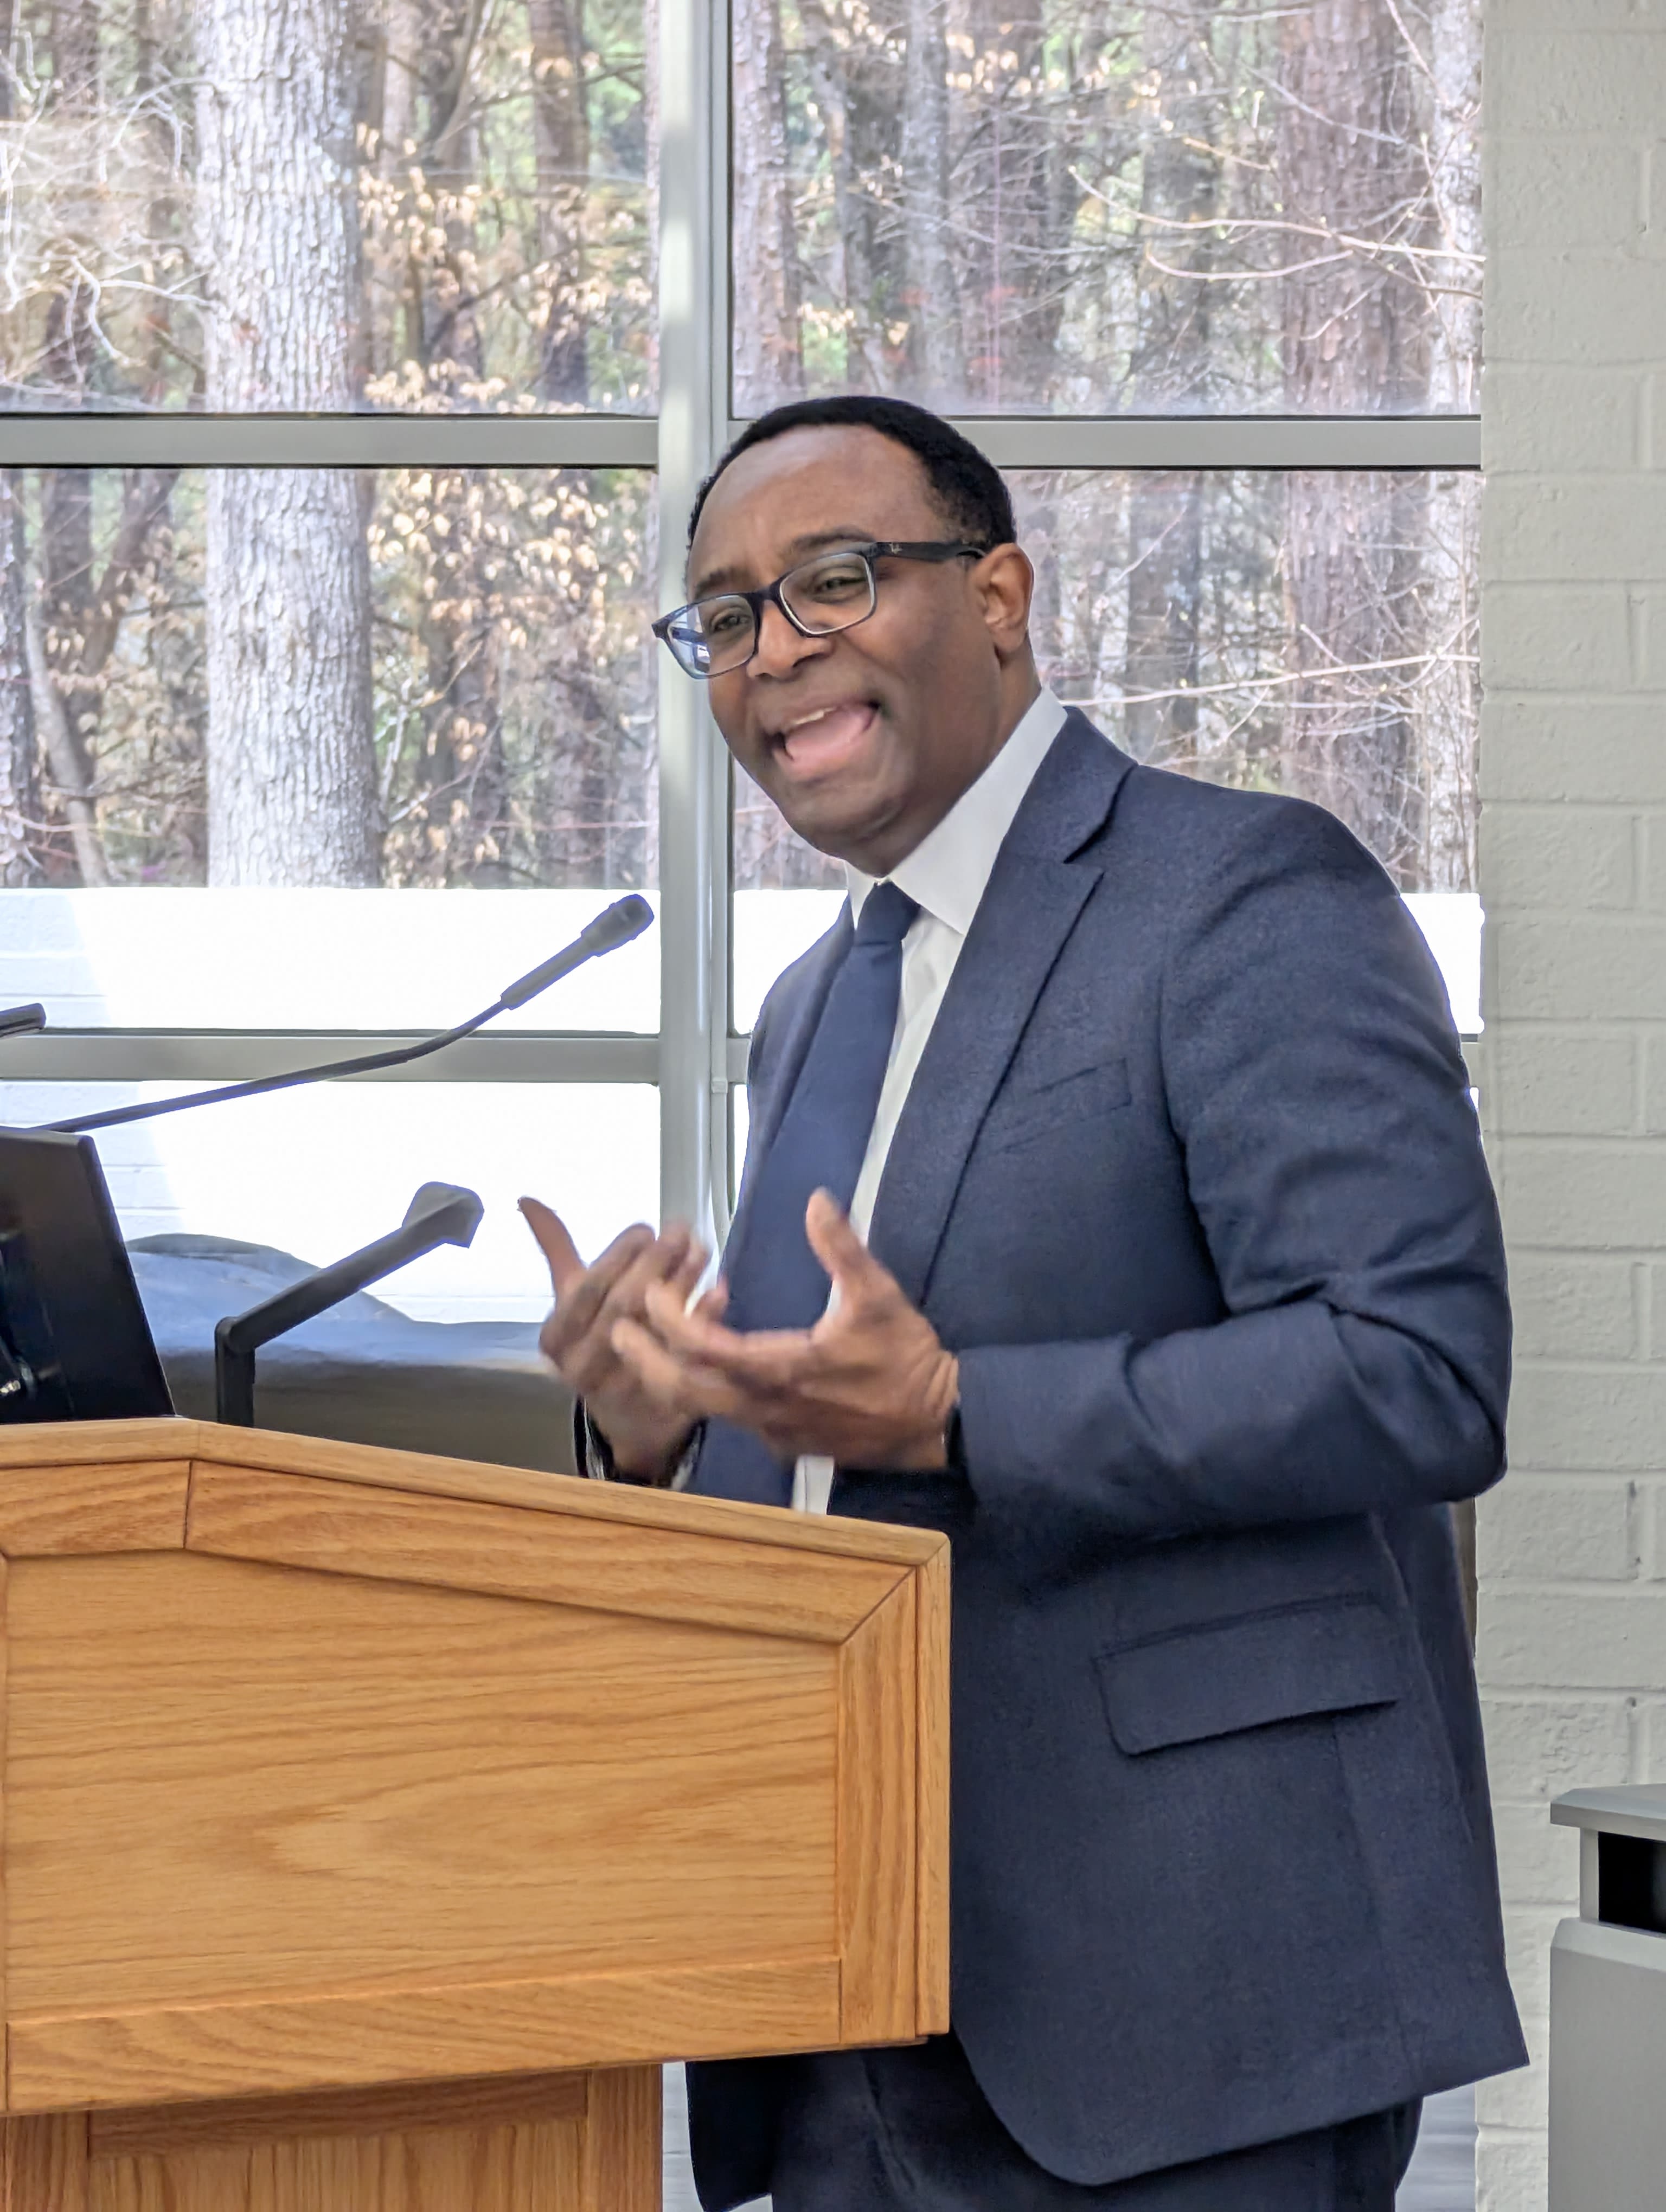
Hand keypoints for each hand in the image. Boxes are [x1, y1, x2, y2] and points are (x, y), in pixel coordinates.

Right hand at [520, 1197, 708, 1478]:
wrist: (626, 1417)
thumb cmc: (597, 1340)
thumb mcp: (572, 1298)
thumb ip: (555, 1248)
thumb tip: (526, 1198)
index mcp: (556, 1338)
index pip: (587, 1290)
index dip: (617, 1255)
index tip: (645, 1228)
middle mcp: (583, 1366)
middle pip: (624, 1306)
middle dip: (655, 1262)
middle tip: (682, 1230)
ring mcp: (624, 1388)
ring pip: (656, 1327)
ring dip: (683, 1284)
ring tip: (702, 1249)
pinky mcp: (663, 1401)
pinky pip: (688, 1354)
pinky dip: (704, 1321)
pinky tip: (719, 1291)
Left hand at [611, 1189, 959, 1470]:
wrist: (934, 1423)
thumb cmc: (906, 1358)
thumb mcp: (880, 1295)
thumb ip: (843, 1248)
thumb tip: (816, 1200)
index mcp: (784, 1369)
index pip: (707, 1348)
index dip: (671, 1319)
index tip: (649, 1291)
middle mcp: (767, 1407)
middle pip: (685, 1389)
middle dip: (645, 1359)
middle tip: (616, 1329)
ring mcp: (772, 1430)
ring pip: (702, 1407)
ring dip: (669, 1374)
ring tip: (643, 1344)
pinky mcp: (782, 1441)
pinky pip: (728, 1415)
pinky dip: (704, 1387)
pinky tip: (701, 1362)